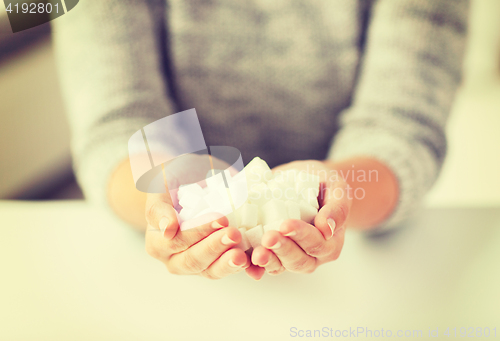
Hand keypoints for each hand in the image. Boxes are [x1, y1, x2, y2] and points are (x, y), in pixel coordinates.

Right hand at [144, 154, 252, 278]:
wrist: (194, 181)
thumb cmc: (174, 180)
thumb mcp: (160, 185)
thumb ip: (159, 207)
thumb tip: (169, 230)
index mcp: (157, 242)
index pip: (176, 242)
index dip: (197, 232)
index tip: (219, 218)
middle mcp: (175, 258)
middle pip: (193, 260)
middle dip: (215, 247)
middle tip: (233, 233)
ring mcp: (198, 264)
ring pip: (211, 271)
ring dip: (228, 264)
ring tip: (243, 255)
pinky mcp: (219, 264)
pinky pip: (231, 270)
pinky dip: (245, 270)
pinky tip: (256, 268)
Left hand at [249, 160, 351, 275]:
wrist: (306, 181)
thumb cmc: (324, 184)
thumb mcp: (336, 188)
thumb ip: (337, 207)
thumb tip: (327, 228)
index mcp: (330, 242)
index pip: (317, 243)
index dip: (302, 236)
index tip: (286, 224)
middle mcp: (312, 255)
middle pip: (298, 260)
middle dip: (282, 250)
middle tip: (268, 237)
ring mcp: (290, 256)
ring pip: (280, 266)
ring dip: (267, 261)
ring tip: (256, 253)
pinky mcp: (272, 253)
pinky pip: (262, 264)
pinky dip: (252, 265)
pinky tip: (242, 259)